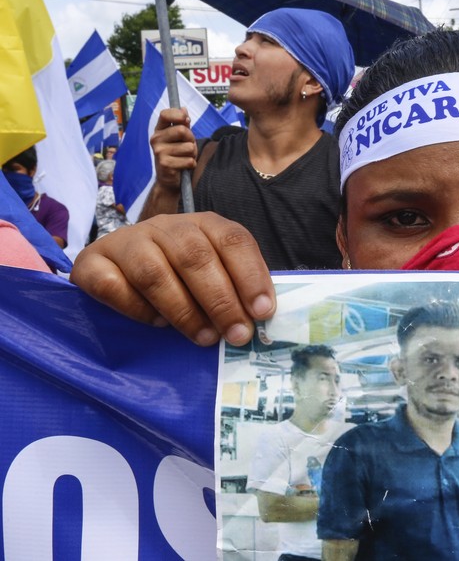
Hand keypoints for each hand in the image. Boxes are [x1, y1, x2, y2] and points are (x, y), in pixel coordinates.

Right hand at [70, 213, 275, 346]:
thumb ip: (236, 288)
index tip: (262, 311)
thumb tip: (262, 316)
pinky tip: (157, 324)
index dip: (251, 275)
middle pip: (195, 256)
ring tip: (204, 338)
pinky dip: (138, 310)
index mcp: (204, 224)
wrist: (115, 267)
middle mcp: (165, 226)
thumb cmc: (180, 276)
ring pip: (154, 272)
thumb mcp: (215, 272)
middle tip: (237, 335)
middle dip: (221, 300)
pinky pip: (113, 287)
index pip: (233, 239)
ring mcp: (126, 241)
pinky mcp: (92, 263)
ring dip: (184, 311)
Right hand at [149, 108, 197, 191]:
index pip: (165, 114)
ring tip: (185, 158)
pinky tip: (183, 167)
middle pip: (182, 130)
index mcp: (159, 130)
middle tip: (188, 147)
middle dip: (191, 139)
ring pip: (189, 147)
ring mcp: (159, 152)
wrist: (169, 180)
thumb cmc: (177, 156)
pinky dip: (191, 164)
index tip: (186, 120)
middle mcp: (155, 139)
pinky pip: (189, 161)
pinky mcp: (165, 164)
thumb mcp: (180, 139)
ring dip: (192, 154)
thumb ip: (183, 125)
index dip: (178, 115)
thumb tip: (184, 109)